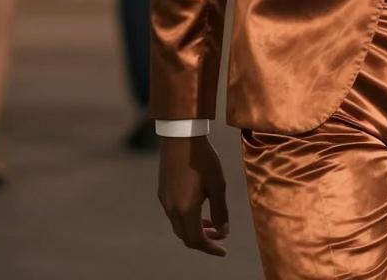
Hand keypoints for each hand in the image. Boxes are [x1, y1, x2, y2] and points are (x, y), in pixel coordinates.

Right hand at [158, 134, 228, 254]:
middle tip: (220, 237)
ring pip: (180, 225)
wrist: (181, 136)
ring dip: (196, 228)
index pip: (197, 240)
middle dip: (204, 240)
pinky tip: (199, 206)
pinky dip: (188, 218)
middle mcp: (171, 209)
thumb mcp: (217, 184)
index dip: (211, 248)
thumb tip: (223, 232)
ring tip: (213, 223)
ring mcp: (165, 200)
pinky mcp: (163, 191)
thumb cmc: (203, 159)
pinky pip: (175, 213)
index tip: (223, 250)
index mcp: (185, 209)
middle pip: (186, 236)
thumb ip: (221, 211)